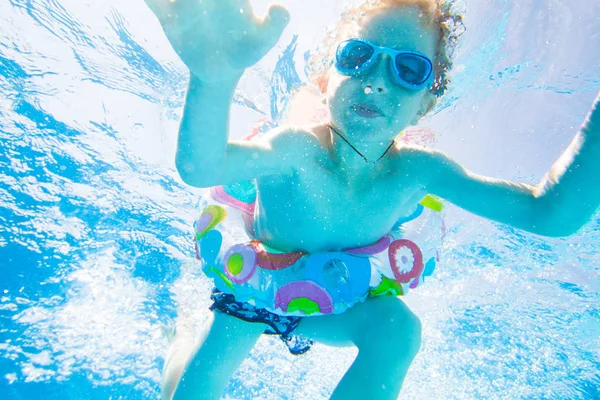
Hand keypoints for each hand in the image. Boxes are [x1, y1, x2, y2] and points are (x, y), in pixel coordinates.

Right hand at [145, 0, 289, 81]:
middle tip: (194, 1)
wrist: (221, 68)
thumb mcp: (262, 39)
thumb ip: (275, 23)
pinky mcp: (167, 13)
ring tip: (172, 1)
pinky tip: (150, 1)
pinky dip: (150, 0)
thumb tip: (280, 7)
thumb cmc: (247, 49)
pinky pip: (154, 2)